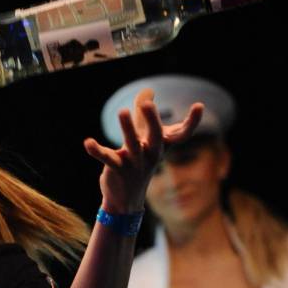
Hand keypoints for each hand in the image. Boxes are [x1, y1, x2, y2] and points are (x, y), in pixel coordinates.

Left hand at [83, 88, 203, 213]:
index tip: (200, 105)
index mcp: (160, 146)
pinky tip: (87, 142)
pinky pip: (107, 158)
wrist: (126, 198)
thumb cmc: (137, 162)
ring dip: (128, 128)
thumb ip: (142, 115)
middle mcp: (151, 154)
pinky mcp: (117, 169)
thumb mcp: (143, 139)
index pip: (181, 134)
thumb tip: (148, 90)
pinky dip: (97, 150)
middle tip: (148, 104)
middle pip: (157, 137)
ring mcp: (134, 163)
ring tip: (123, 111)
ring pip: (133, 145)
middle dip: (152, 120)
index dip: (192, 122)